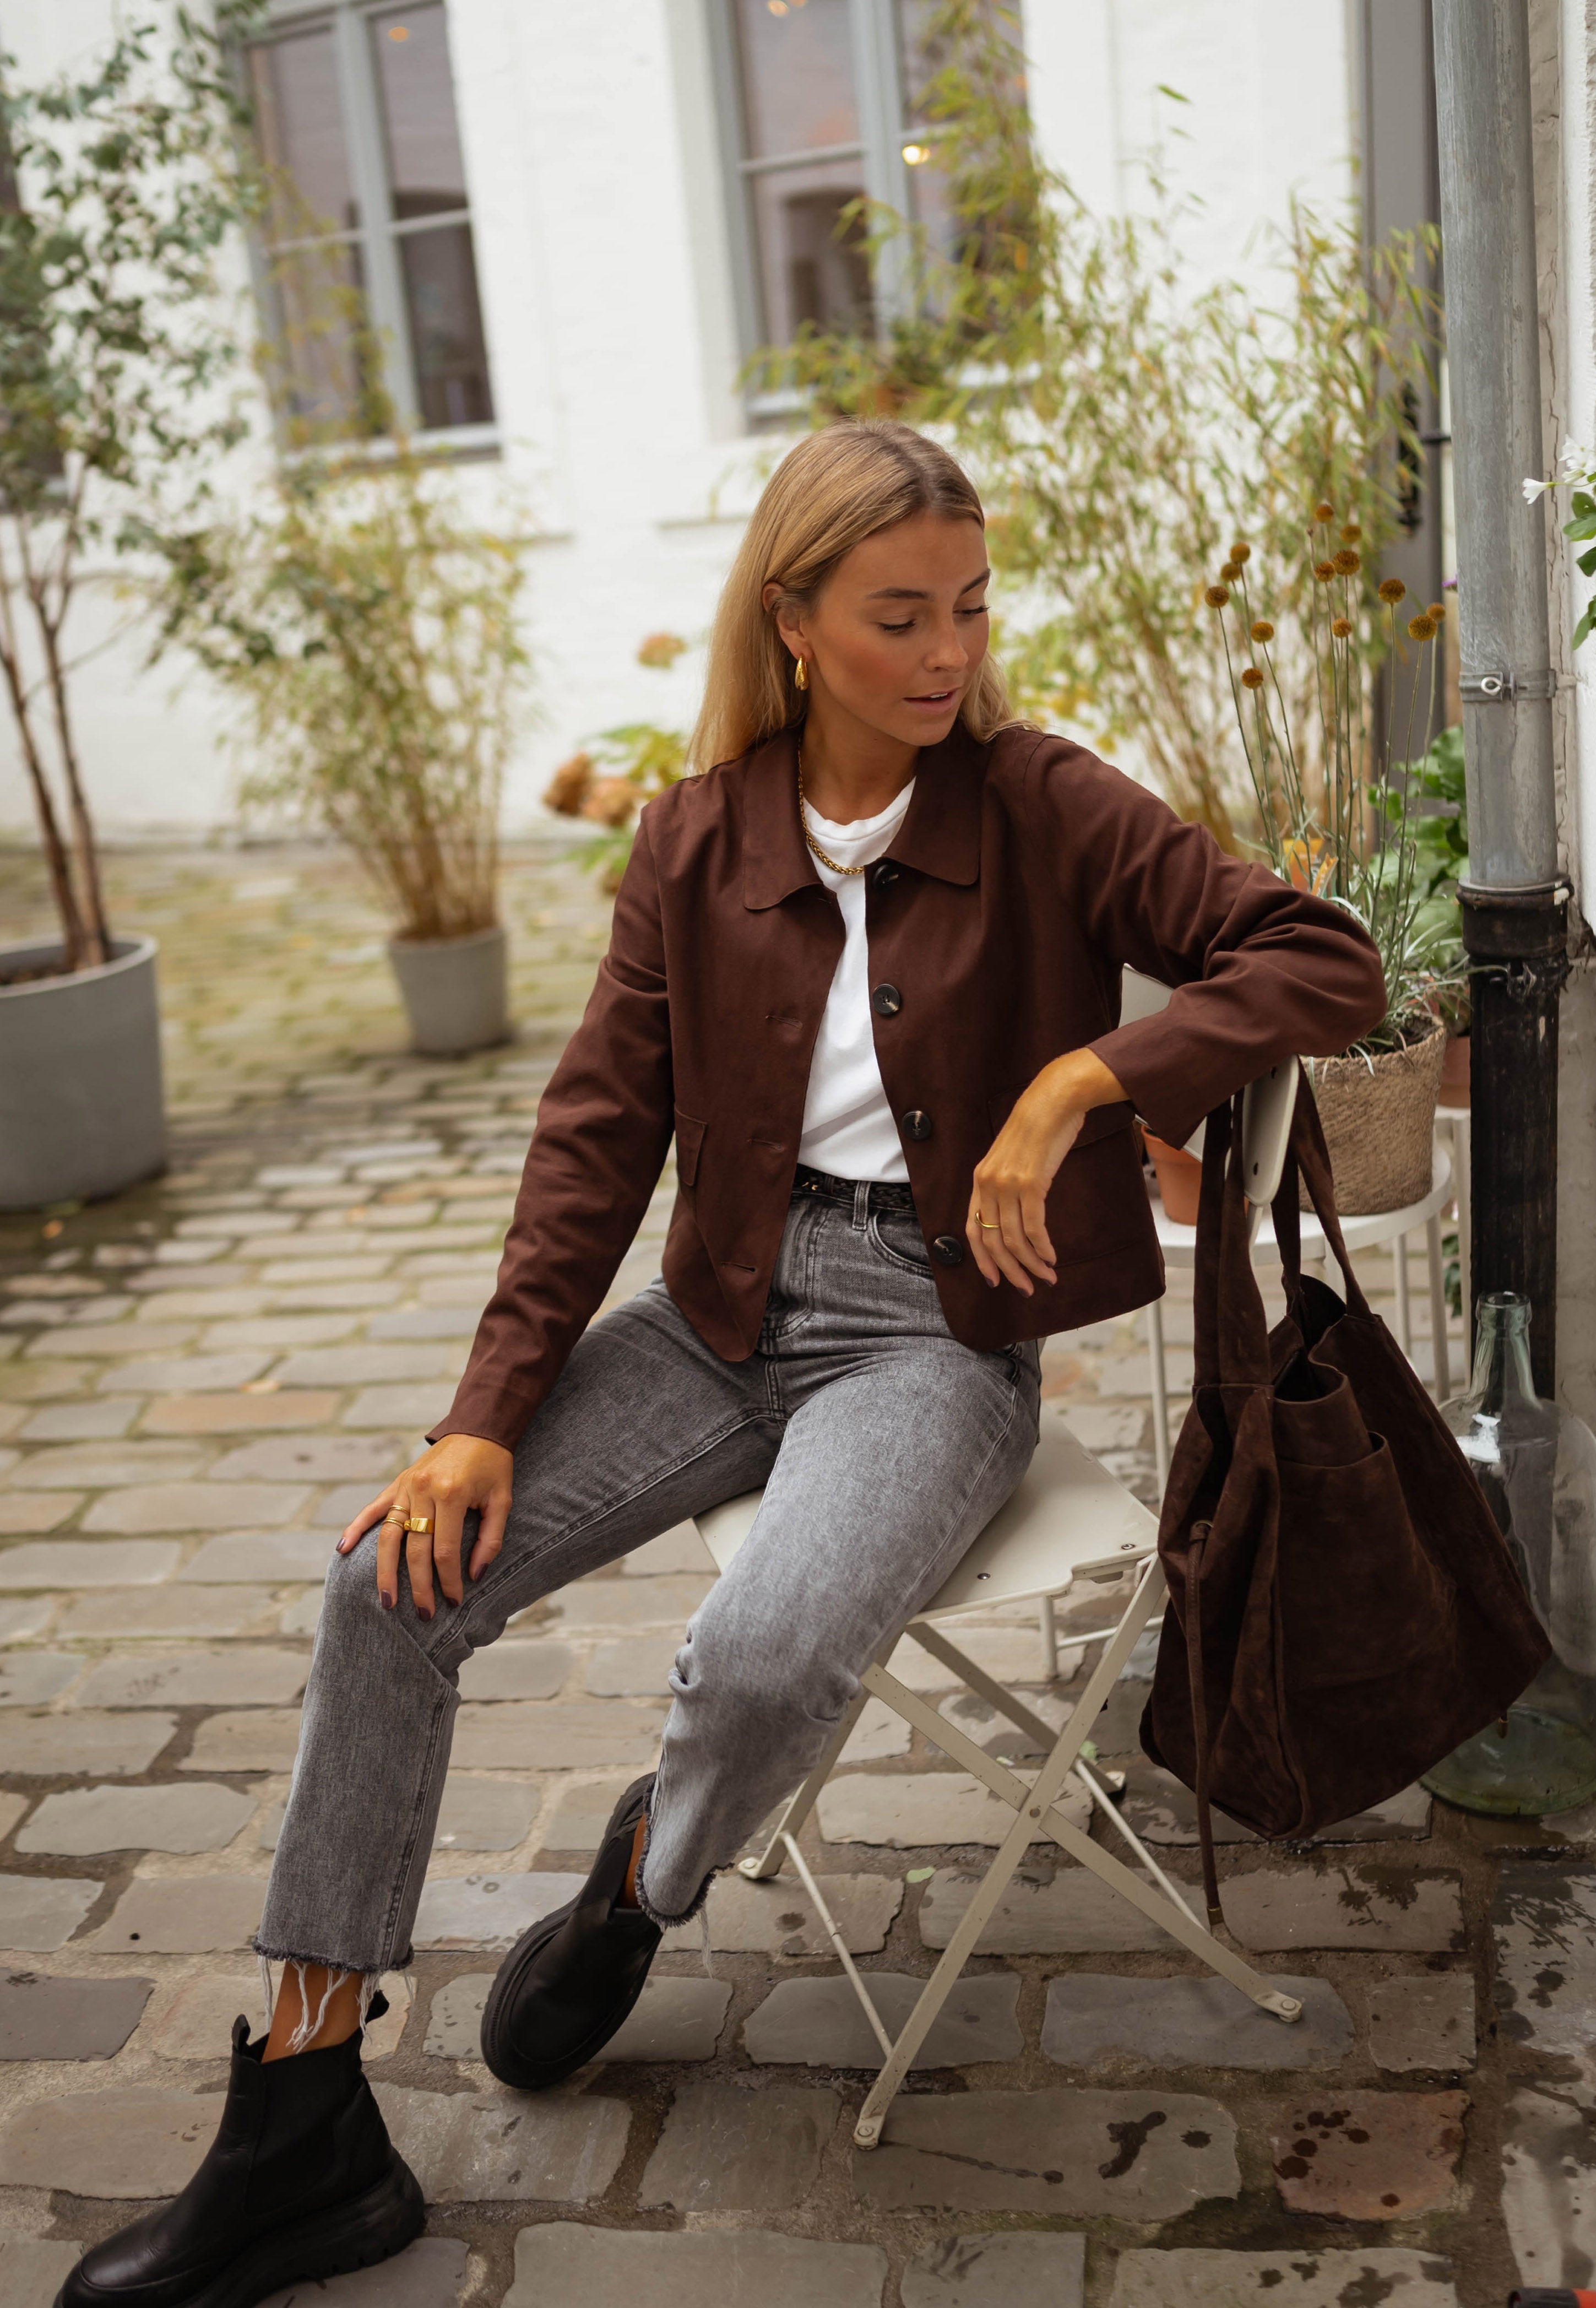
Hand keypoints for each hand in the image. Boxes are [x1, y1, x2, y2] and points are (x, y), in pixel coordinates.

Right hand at [337, 1433, 513, 1618]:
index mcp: (451, 1495)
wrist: (477, 1427)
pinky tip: (342, 1550)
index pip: (444, 1550)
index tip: (454, 1599)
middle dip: (419, 1586)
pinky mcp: (397, 1483)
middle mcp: (423, 1491)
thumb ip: (490, 1539)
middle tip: (424, 1615)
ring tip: (386, 1601)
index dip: (448, 1579)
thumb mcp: (502, 1501)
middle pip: (414, 1550)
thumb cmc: (493, 1466)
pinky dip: (356, 1528)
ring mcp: (406, 1487)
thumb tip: (474, 1575)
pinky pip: (373, 1509)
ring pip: (388, 1536)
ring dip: (385, 1572)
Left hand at [967, 1049, 1127, 1293]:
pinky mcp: (1030, 1183)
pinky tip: (1051, 1257)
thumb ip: (1007, 1185)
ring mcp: (1007, 1184)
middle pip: (993, 1241)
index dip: (982, 1260)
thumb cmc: (1038, 1129)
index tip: (995, 1281)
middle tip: (1026, 1289)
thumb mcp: (1012, 1159)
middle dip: (1010, 1270)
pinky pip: (1033, 1227)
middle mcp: (988, 1184)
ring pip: (1014, 1239)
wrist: (1053, 1101)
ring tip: (1047, 1277)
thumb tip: (1016, 1218)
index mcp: (980, 1179)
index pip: (972, 1230)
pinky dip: (1042, 1247)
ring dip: (1031, 1264)